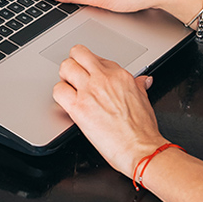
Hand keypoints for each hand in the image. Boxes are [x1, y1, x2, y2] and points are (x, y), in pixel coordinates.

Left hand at [52, 45, 167, 175]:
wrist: (140, 148)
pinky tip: (65, 102)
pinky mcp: (78, 108)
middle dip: (74, 62)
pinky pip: (58, 91)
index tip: (90, 75)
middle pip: (78, 53)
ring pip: (65, 67)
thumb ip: (139, 86)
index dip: (91, 67)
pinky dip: (59, 94)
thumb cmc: (143, 130)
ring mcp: (89, 91)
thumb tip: (143, 80)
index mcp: (120, 75)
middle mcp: (103, 79)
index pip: (97, 58)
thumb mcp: (144, 100)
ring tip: (68, 87)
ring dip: (64, 76)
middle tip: (74, 75)